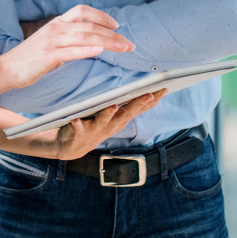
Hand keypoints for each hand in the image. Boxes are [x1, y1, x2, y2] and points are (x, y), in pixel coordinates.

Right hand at [0, 5, 133, 89]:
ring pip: (85, 36)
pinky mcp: (48, 56)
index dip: (101, 16)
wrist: (6, 68)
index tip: (116, 25)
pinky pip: (71, 51)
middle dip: (113, 34)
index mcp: (56, 23)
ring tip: (123, 48)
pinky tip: (100, 50)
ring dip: (107, 42)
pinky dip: (87, 49)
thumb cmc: (29, 59)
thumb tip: (88, 44)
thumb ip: (68, 41)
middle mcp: (55, 28)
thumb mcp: (51, 44)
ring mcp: (51, 41)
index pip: (82, 11)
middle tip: (129, 44)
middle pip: (89, 25)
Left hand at [48, 90, 166, 159]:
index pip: (138, 108)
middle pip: (125, 114)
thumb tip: (149, 95)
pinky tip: (76, 120)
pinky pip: (78, 128)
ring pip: (104, 120)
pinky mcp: (79, 132)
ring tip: (113, 106)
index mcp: (119, 119)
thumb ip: (129, 107)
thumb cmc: (96, 127)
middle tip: (149, 95)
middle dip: (137, 104)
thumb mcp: (115, 117)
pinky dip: (78, 124)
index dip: (151, 100)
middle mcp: (110, 125)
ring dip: (109, 114)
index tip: (163, 89)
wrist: (73, 147)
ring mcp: (95, 129)